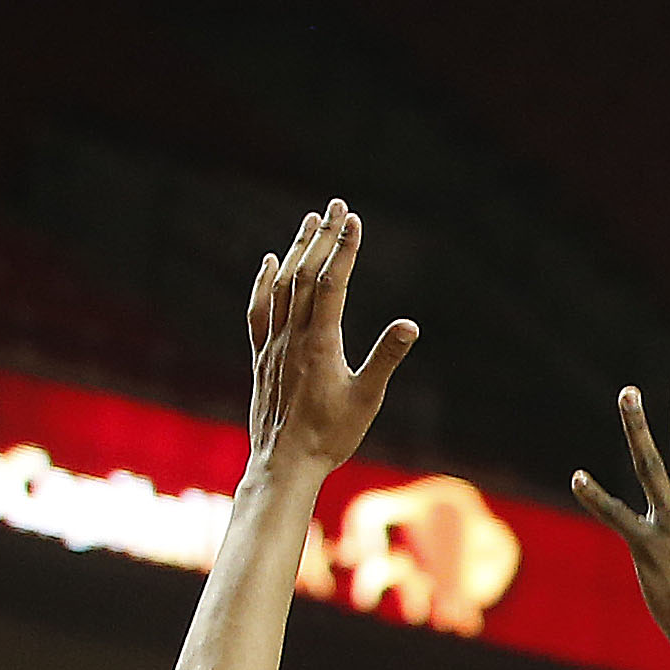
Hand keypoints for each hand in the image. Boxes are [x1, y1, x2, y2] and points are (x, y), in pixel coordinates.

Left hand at [247, 201, 417, 476]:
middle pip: (306, 275)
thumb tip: (410, 325)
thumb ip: (385, 358)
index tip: (353, 218)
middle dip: (323, 237)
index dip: (343, 249)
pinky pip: (259, 311)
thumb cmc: (330, 437)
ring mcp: (273, 346)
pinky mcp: (261, 357)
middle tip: (336, 205)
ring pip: (282, 287)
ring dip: (297, 251)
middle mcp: (292, 338)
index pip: (332, 283)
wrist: (284, 464)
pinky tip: (271, 262)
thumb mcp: (367, 400)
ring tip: (310, 221)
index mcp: (320, 344)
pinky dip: (264, 282)